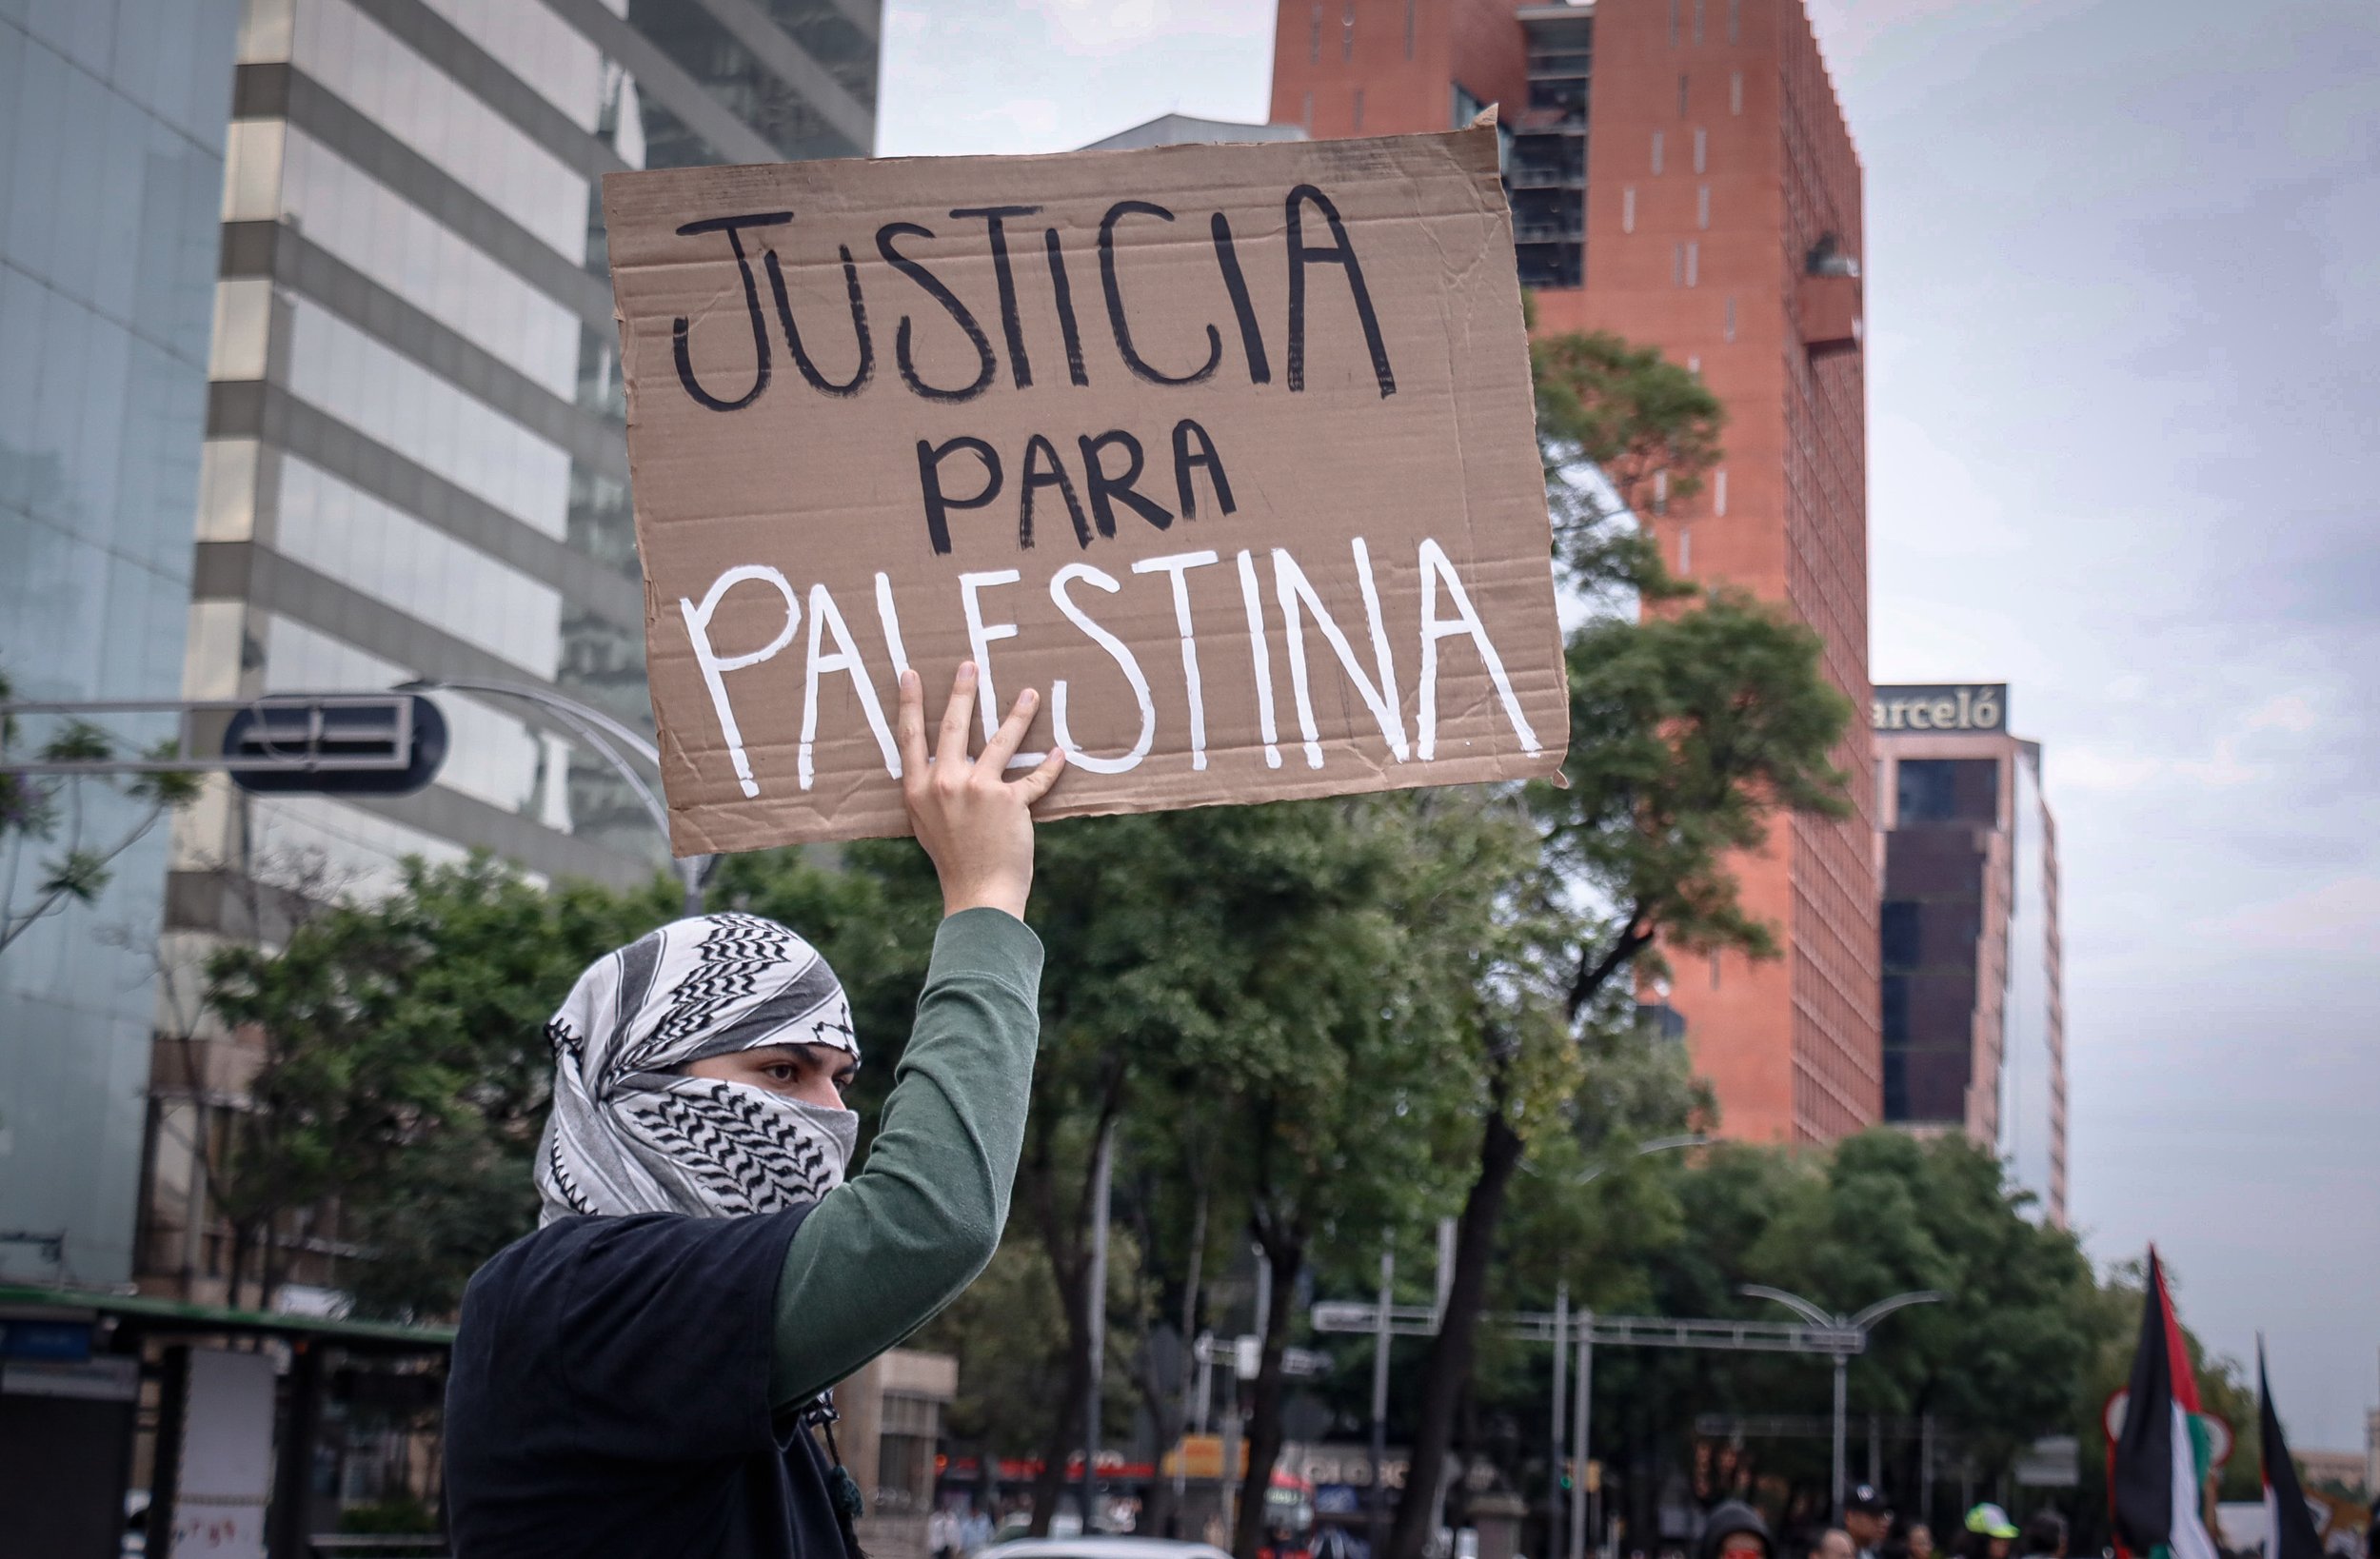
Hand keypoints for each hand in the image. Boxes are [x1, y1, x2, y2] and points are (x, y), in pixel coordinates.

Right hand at [896, 662, 1065, 919]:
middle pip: (953, 726)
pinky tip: (1059, 752)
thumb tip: (938, 763)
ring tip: (1029, 692)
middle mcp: (945, 784)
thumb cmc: (953, 859)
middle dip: (962, 691)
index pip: (910, 738)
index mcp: (918, 789)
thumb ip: (930, 791)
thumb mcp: (926, 822)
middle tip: (969, 665)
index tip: (909, 674)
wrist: (979, 892)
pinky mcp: (1010, 801)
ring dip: (1018, 714)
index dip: (909, 704)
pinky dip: (1050, 765)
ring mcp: (978, 790)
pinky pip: (1034, 777)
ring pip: (1001, 741)